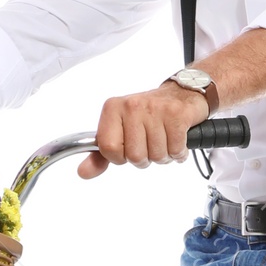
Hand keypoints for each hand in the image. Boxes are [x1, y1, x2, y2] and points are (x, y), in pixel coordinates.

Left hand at [78, 81, 209, 178]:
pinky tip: (177, 139)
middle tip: (151, 143)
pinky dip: (178, 152)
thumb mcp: (120, 131)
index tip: (129, 147)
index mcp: (113, 108)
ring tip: (165, 139)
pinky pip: (175, 150)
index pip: (108, 149)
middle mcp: (131, 106)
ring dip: (164, 155)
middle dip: (146, 158)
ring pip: (156, 155)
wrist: (182, 93)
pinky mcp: (176, 114)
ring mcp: (155, 109)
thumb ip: (101, 154)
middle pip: (135, 156)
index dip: (121, 156)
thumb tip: (83, 172)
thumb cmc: (149, 114)